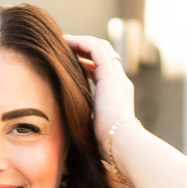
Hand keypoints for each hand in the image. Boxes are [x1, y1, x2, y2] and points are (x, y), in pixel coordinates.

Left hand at [64, 35, 137, 161]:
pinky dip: (82, 43)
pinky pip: (96, 49)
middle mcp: (119, 83)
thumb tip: (70, 134)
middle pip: (104, 56)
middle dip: (85, 49)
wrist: (122, 145)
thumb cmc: (108, 147)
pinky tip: (67, 42)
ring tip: (64, 41)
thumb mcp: (94, 131)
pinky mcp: (110, 75)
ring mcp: (116, 78)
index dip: (87, 65)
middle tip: (66, 47)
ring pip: (101, 48)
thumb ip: (87, 124)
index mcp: (117, 96)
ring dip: (82, 42)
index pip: (102, 72)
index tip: (70, 64)